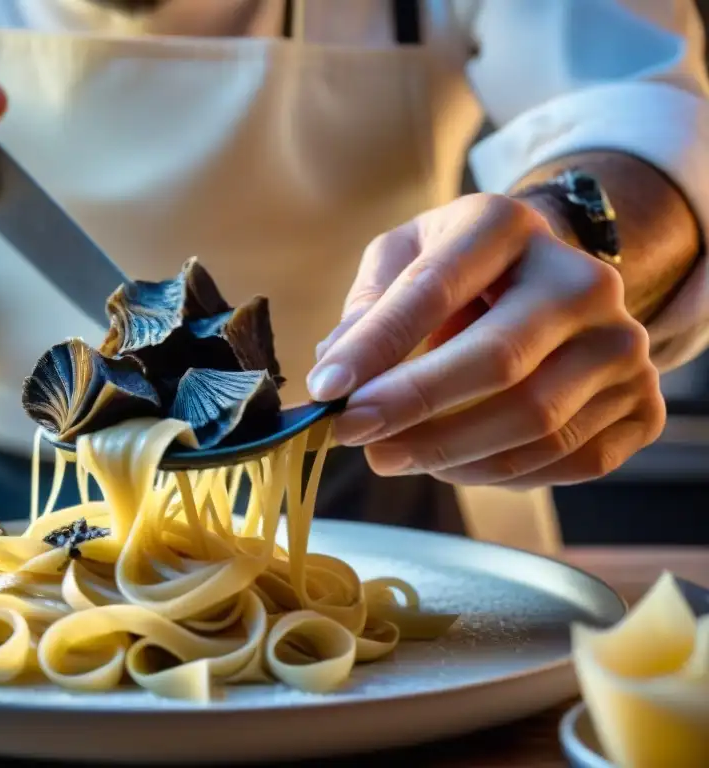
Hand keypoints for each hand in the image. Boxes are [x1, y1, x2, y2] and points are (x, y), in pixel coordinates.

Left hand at [307, 194, 665, 489]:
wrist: (544, 283)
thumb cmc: (457, 274)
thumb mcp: (403, 259)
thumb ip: (368, 306)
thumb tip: (336, 365)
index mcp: (510, 227)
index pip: (435, 288)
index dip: (376, 347)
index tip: (326, 391)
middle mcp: (583, 280)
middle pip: (498, 360)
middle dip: (413, 407)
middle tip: (354, 437)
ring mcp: (623, 344)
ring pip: (535, 422)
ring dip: (448, 453)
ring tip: (390, 454)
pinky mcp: (642, 403)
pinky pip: (567, 460)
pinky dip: (498, 473)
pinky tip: (452, 463)